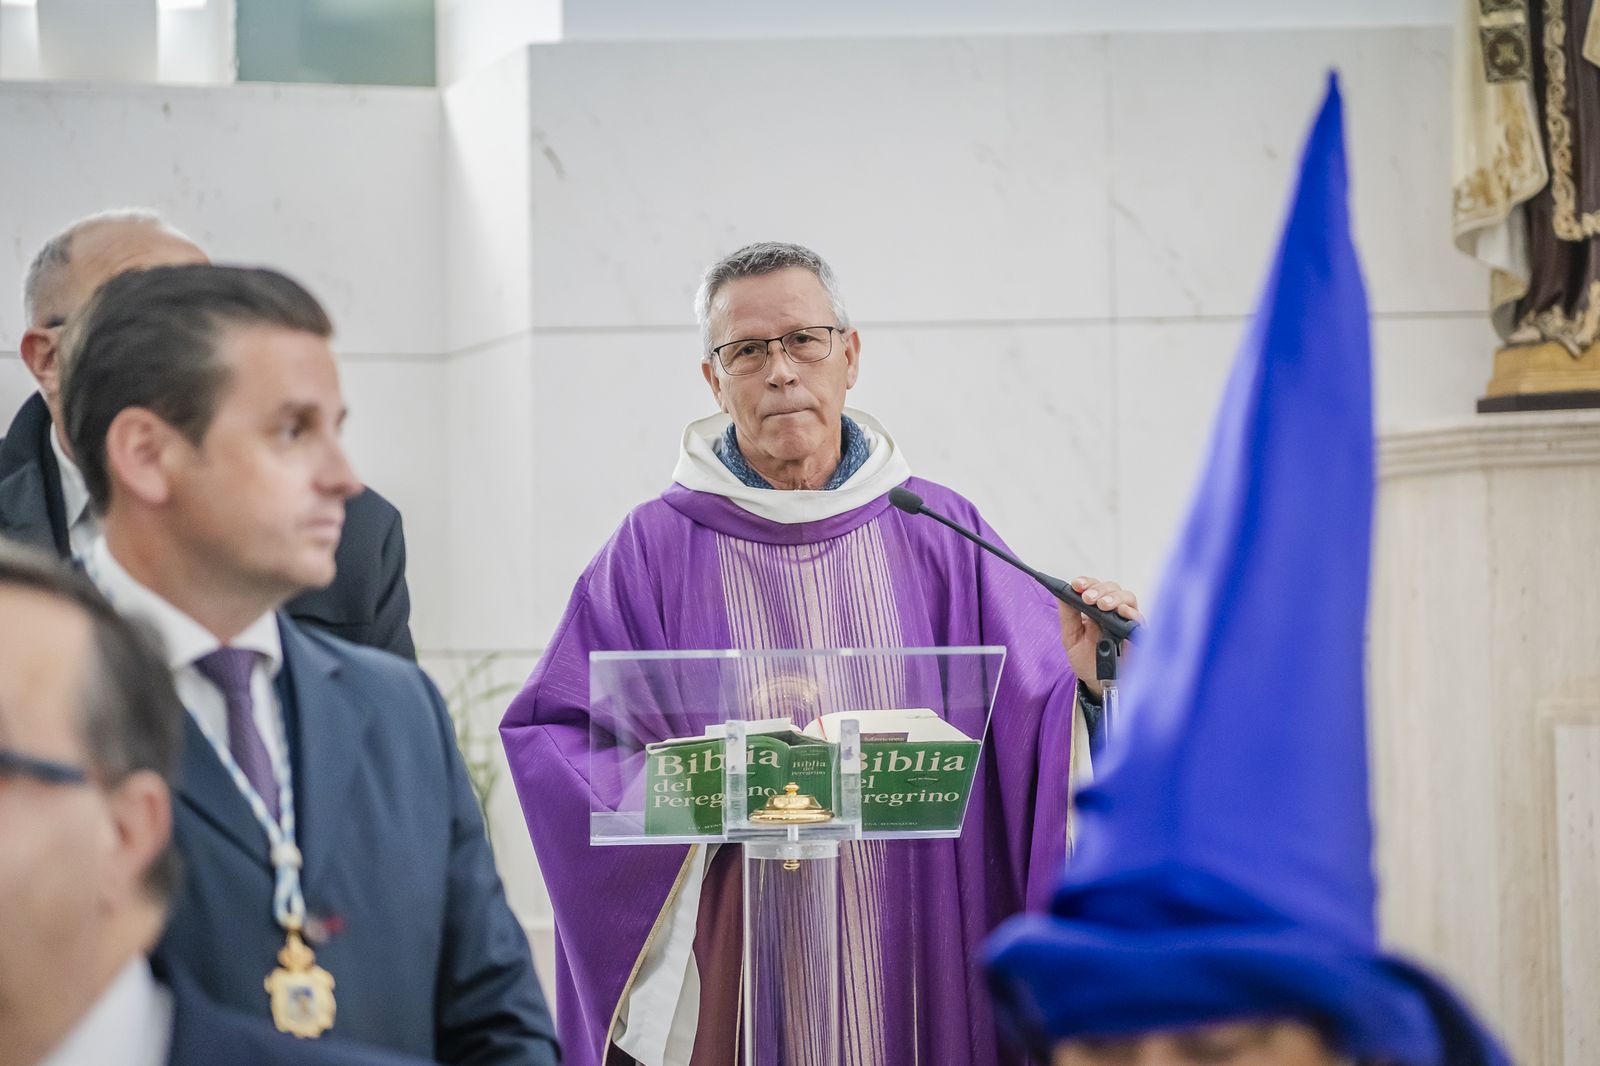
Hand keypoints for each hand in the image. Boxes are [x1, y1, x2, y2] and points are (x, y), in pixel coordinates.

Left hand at [1059, 576, 1141, 698]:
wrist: (1099, 683)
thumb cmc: (1086, 659)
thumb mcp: (1071, 638)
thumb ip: (1068, 616)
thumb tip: (1061, 594)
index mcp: (1094, 608)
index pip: (1093, 587)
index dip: (1086, 582)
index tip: (1076, 585)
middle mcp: (1112, 610)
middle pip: (1111, 588)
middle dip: (1098, 589)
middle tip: (1087, 597)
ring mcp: (1126, 620)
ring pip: (1127, 597)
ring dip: (1114, 598)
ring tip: (1102, 605)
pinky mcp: (1138, 632)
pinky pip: (1139, 618)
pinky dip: (1131, 613)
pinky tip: (1122, 612)